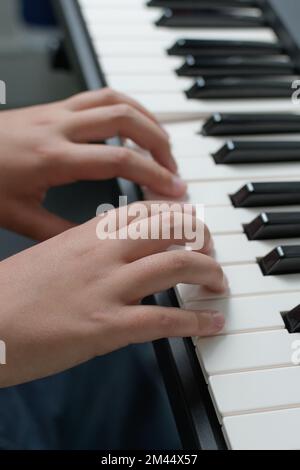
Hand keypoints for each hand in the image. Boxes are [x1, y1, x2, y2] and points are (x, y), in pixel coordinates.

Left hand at [0, 88, 185, 240]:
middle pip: (126, 121)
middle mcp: (59, 128)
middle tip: (174, 170)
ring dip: (148, 121)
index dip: (154, 174)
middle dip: (159, 145)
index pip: (119, 159)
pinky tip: (135, 123)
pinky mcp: (54, 107)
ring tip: (164, 146)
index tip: (175, 189)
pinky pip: (100, 95)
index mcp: (52, 158)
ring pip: (116, 101)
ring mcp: (57, 112)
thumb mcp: (19, 217)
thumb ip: (60, 231)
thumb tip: (94, 244)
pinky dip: (127, 106)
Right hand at [0, 203, 225, 387]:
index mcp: (89, 232)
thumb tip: (120, 249)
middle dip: (204, 238)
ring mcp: (107, 288)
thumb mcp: (55, 253)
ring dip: (209, 273)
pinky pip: (165, 320)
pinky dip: (197, 321)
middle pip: (172, 228)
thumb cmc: (15, 292)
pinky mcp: (106, 327)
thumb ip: (91, 246)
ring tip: (218, 283)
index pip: (149, 209)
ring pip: (178, 264)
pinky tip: (210, 322)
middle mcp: (103, 252)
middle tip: (212, 252)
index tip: (195, 224)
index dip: (181, 214)